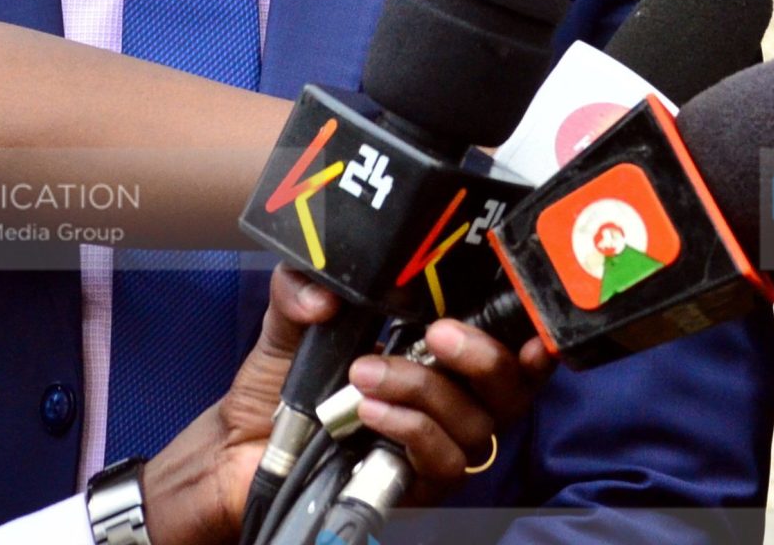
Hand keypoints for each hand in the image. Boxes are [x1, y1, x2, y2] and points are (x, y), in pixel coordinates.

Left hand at [139, 268, 557, 544]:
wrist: (239, 446)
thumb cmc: (280, 382)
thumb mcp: (292, 320)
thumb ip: (303, 286)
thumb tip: (324, 289)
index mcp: (444, 353)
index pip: (512, 344)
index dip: (534, 334)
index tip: (530, 322)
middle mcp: (455, 400)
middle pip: (512, 388)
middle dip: (484, 357)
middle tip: (438, 334)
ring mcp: (440, 446)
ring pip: (474, 424)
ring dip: (426, 392)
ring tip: (367, 374)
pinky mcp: (418, 487)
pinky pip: (441, 462)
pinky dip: (410, 430)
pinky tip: (371, 412)